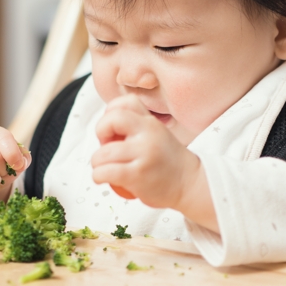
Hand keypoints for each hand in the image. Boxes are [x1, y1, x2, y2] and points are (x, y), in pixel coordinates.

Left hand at [90, 95, 201, 210]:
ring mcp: (143, 154)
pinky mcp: (137, 174)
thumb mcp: (157, 134)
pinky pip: (105, 172)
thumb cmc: (168, 162)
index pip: (125, 102)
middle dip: (100, 132)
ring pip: (103, 152)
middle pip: (111, 120)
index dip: (110, 113)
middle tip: (105, 146)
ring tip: (104, 168)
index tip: (112, 129)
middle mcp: (148, 134)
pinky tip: (102, 178)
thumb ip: (137, 126)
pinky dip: (97, 176)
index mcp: (151, 122)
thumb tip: (107, 125)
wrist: (189, 183)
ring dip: (96, 162)